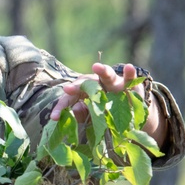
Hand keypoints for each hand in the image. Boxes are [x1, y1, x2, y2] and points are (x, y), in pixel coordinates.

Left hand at [50, 62, 165, 145]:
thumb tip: (75, 108)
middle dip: (76, 86)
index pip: (70, 99)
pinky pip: (129, 78)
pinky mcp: (129, 84)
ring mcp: (113, 83)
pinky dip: (129, 73)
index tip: (54, 117)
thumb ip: (82, 114)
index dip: (61, 107)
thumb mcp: (92, 118)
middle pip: (85, 83)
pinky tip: (128, 67)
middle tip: (67, 88)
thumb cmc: (106, 114)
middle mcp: (97, 85)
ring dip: (102, 71)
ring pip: (107, 76)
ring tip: (96, 66)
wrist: (130, 112)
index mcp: (84, 94)